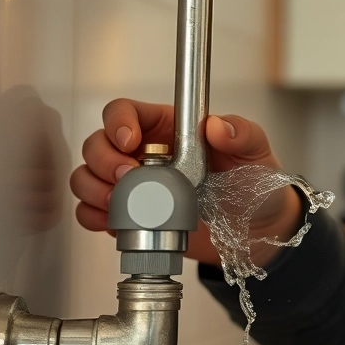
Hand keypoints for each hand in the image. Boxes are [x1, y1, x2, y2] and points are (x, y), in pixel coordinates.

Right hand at [69, 99, 303, 265]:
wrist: (256, 232)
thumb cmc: (254, 185)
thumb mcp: (256, 152)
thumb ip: (242, 133)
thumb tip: (217, 126)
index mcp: (168, 129)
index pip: (125, 112)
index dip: (118, 122)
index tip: (130, 142)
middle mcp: (144, 154)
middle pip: (98, 143)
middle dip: (104, 160)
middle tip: (129, 179)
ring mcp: (134, 187)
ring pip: (88, 176)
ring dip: (94, 188)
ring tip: (121, 204)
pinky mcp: (130, 217)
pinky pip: (92, 211)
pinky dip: (93, 216)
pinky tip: (114, 222)